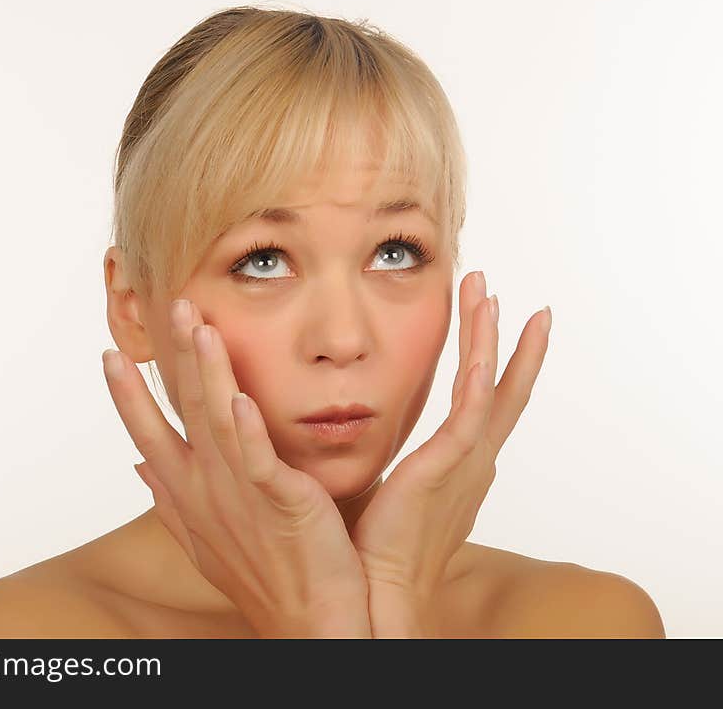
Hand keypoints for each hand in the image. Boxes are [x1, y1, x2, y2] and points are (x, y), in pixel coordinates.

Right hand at [102, 298, 370, 637]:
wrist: (310, 622)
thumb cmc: (261, 575)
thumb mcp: (204, 536)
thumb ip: (171, 499)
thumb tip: (138, 468)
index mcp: (189, 495)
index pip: (148, 437)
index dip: (128, 398)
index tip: (110, 358)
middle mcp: (207, 490)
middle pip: (184, 414)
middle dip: (174, 359)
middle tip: (168, 307)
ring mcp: (241, 495)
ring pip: (219, 421)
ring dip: (208, 372)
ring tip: (199, 327)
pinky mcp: (282, 501)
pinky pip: (260, 460)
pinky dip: (248, 430)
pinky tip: (240, 397)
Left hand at [350, 271, 551, 635]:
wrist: (378, 590)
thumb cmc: (381, 547)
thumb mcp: (398, 490)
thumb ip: (401, 462)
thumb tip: (384, 444)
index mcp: (461, 465)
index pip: (487, 402)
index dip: (498, 361)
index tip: (494, 320)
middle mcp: (473, 460)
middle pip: (503, 388)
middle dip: (505, 338)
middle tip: (504, 294)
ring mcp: (465, 462)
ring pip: (490, 387)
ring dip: (490, 338)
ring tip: (488, 294)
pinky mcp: (448, 467)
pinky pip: (471, 413)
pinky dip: (482, 378)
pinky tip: (485, 348)